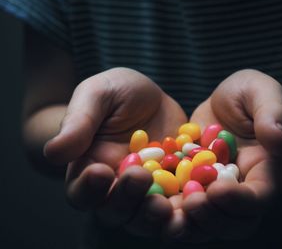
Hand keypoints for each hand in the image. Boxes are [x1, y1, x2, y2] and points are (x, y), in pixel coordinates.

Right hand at [44, 67, 187, 236]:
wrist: (152, 97)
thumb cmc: (118, 92)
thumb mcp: (98, 95)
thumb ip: (79, 121)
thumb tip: (54, 151)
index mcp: (91, 168)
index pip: (82, 191)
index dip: (89, 188)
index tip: (101, 170)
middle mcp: (118, 187)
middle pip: (117, 210)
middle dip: (127, 200)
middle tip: (140, 178)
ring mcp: (150, 191)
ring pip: (148, 216)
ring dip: (157, 215)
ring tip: (169, 204)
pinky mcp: (177, 187)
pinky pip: (182, 204)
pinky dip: (188, 206)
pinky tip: (199, 197)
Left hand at [164, 69, 281, 242]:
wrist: (226, 106)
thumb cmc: (250, 96)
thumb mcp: (262, 93)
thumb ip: (273, 114)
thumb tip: (281, 141)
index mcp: (264, 172)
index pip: (257, 198)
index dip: (239, 200)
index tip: (218, 189)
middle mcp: (240, 191)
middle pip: (232, 222)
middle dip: (211, 217)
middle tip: (190, 201)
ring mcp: (214, 193)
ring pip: (205, 223)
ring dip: (186, 222)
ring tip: (165, 206)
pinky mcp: (192, 188)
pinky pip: (181, 207)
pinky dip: (166, 209)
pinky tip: (148, 198)